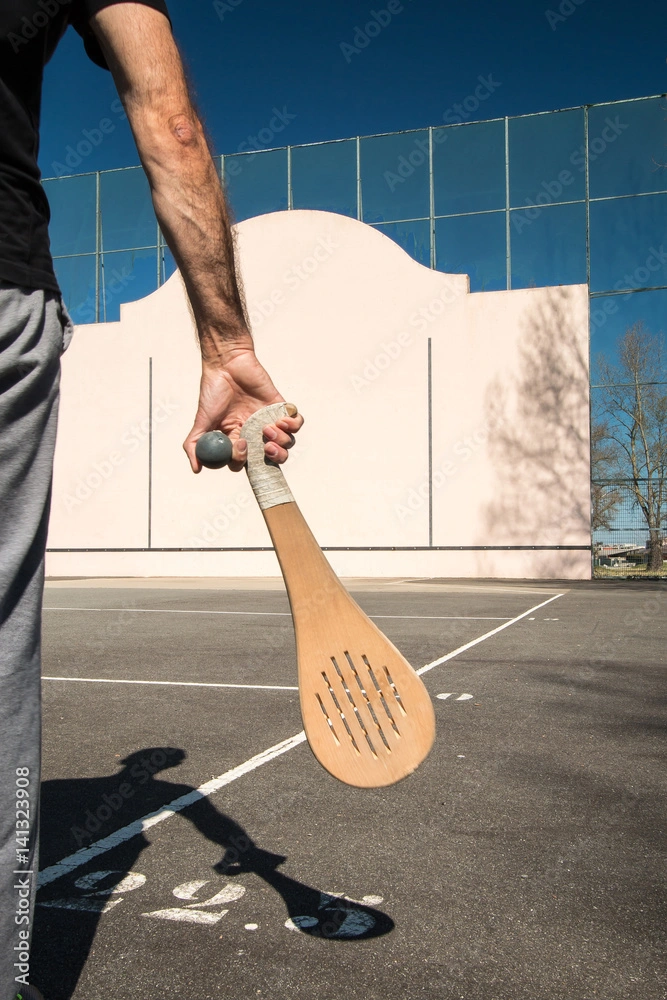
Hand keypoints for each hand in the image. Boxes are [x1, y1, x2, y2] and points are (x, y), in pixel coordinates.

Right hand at [183, 348, 303, 472]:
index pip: (249, 463)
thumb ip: (195, 445)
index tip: (241, 447)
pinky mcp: (281, 408)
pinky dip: (293, 426)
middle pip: (273, 459)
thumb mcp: (201, 421)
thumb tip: (196, 469)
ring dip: (281, 441)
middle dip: (274, 458)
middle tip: (266, 448)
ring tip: (267, 427)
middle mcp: (256, 434)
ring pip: (287, 443)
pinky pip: (296, 424)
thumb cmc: (213, 391)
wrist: (226, 364)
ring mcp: (269, 421)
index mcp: (238, 440)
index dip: (248, 461)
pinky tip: (281, 420)